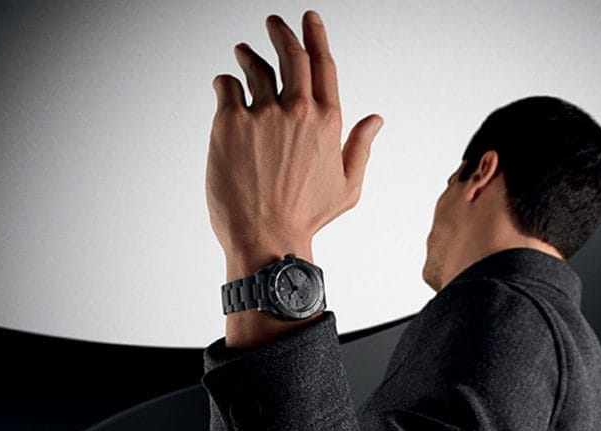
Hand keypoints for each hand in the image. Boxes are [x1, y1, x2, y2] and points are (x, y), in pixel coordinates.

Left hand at [205, 10, 383, 260]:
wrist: (266, 238)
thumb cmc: (306, 217)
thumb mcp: (348, 186)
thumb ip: (360, 147)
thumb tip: (376, 120)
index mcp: (328, 122)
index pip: (324, 65)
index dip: (316, 36)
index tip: (309, 20)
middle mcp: (298, 111)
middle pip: (291, 55)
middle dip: (281, 32)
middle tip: (273, 23)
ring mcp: (263, 114)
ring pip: (255, 67)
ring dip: (249, 55)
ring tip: (243, 52)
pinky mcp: (230, 122)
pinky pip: (226, 86)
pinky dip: (225, 81)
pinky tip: (225, 84)